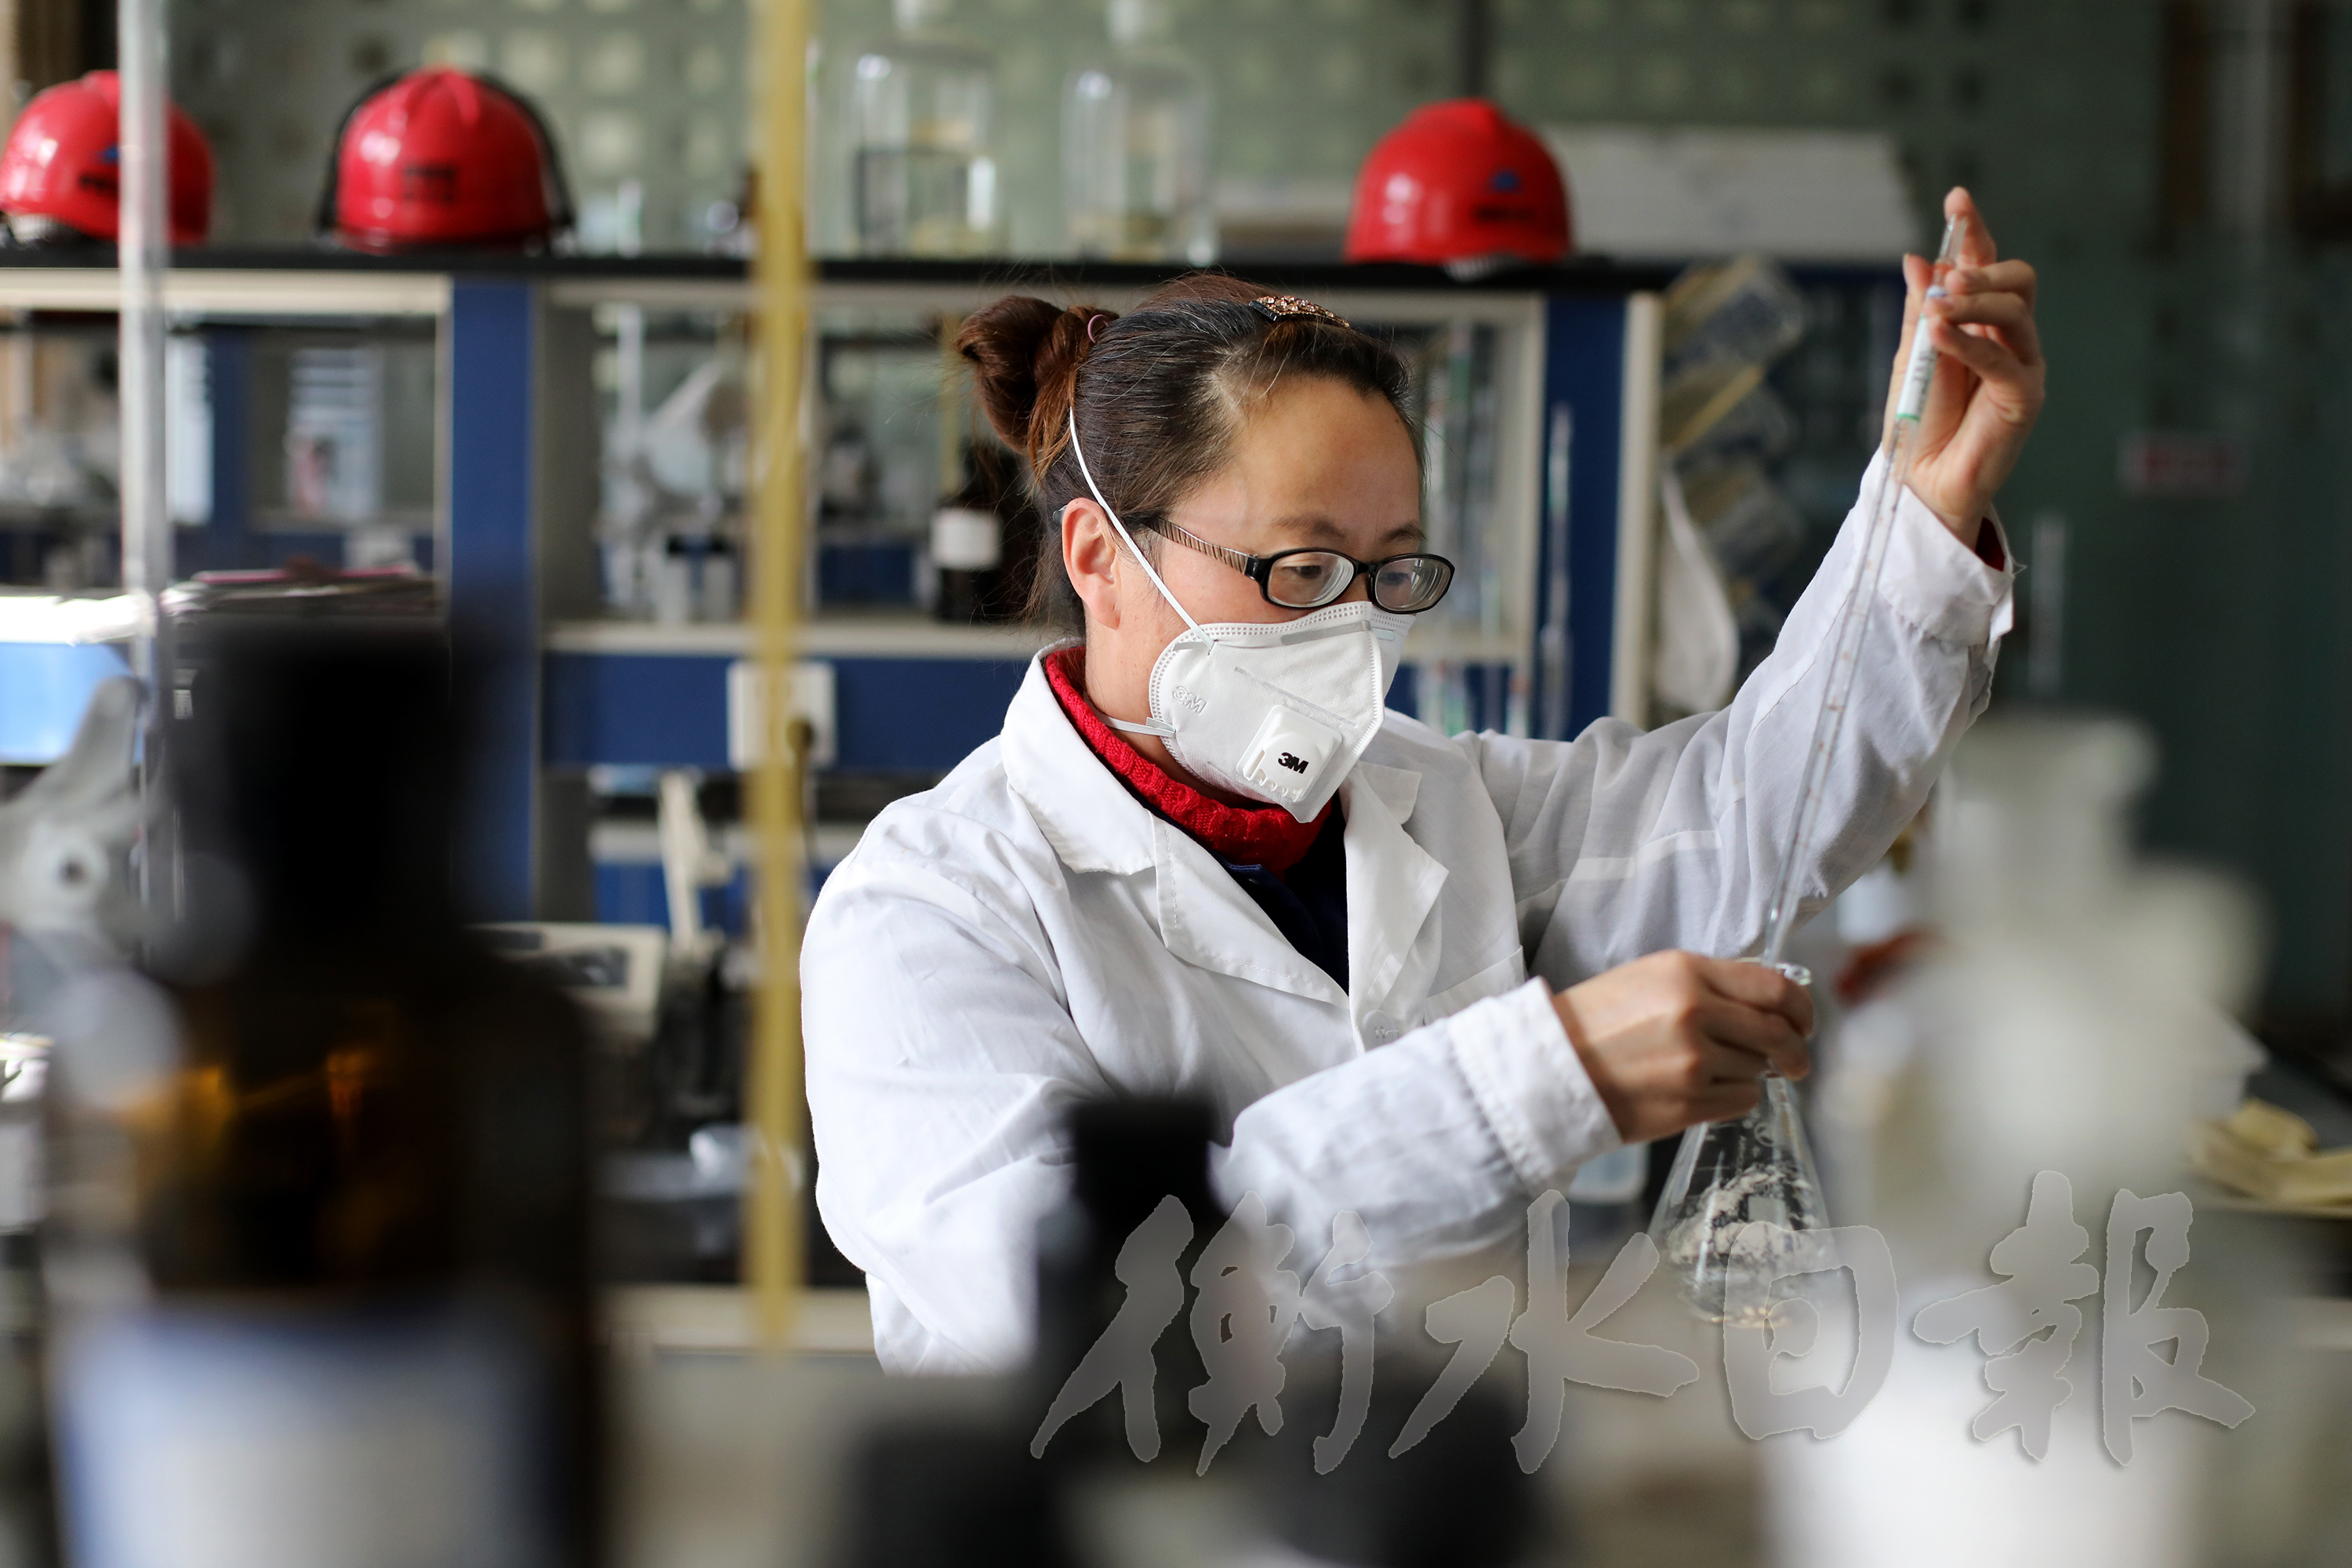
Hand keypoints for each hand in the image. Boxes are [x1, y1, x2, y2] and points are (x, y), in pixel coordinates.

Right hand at [1553, 951, 1813, 1144]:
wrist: (1552, 1068)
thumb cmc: (1596, 1021)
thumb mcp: (1651, 977)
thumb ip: (1710, 983)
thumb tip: (1767, 1003)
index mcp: (1687, 972)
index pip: (1774, 986)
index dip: (1801, 1006)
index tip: (1804, 1020)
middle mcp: (1696, 1013)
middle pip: (1778, 1032)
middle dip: (1796, 1049)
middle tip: (1796, 1060)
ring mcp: (1695, 1061)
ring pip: (1759, 1069)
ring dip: (1749, 1071)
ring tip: (1711, 1070)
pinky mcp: (1690, 1102)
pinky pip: (1742, 1099)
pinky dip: (1734, 1096)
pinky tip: (1704, 1089)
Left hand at [1883, 186, 2046, 540]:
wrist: (1918, 479)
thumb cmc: (1917, 421)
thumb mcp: (1912, 356)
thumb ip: (1920, 312)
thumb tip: (1917, 259)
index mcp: (1982, 324)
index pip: (1987, 266)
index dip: (1976, 232)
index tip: (1957, 199)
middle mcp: (2010, 339)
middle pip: (2018, 280)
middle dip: (1982, 268)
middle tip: (1946, 279)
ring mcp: (2023, 365)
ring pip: (2016, 310)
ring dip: (1975, 301)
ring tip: (1938, 307)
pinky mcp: (2024, 397)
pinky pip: (2003, 358)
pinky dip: (1968, 341)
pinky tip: (1939, 333)